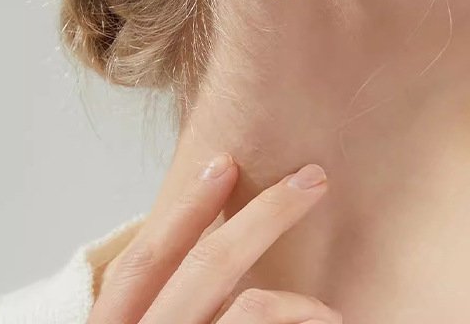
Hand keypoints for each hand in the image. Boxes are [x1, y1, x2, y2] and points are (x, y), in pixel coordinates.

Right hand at [87, 155, 339, 323]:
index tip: (225, 161)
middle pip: (207, 267)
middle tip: (314, 180)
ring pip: (249, 307)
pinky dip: (300, 323)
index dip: (185, 209)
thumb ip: (168, 303)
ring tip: (327, 313)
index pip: (142, 263)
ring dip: (297, 301)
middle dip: (267, 215)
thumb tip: (226, 246)